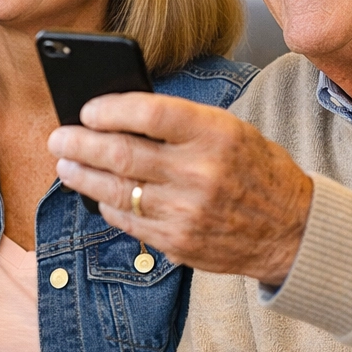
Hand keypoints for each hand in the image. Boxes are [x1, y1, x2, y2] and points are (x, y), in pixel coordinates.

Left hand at [47, 93, 312, 283]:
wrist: (293, 230)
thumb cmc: (257, 170)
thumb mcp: (232, 131)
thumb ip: (182, 123)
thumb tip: (119, 114)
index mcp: (217, 134)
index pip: (150, 114)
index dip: (111, 109)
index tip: (87, 108)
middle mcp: (201, 173)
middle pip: (122, 154)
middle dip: (80, 144)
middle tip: (59, 137)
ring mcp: (187, 212)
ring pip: (117, 191)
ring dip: (82, 176)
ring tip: (66, 164)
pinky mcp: (178, 242)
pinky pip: (129, 220)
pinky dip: (107, 204)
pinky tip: (97, 193)